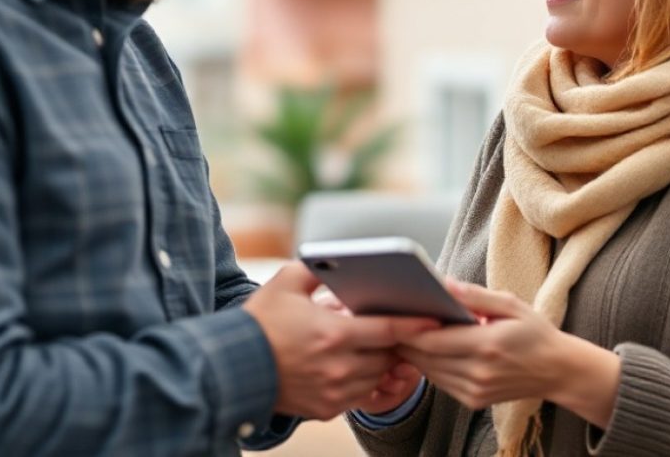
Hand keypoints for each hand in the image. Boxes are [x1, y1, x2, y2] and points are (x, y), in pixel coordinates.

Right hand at [243, 262, 438, 419]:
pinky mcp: (325, 409)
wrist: (233, 367)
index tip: (436, 318)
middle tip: (404, 328)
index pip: (388, 329)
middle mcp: (338, 367)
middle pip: (388, 355)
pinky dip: (365, 381)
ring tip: (382, 345)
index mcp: (333, 333)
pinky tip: (360, 365)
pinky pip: (360, 396)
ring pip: (377, 377)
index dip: (415, 324)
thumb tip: (344, 261)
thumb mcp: (287, 282)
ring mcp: (333, 392)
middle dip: (397, 342)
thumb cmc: (260, 321)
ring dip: (383, 362)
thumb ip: (320, 268)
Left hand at [399, 280, 619, 427]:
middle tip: (389, 318)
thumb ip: (474, 295)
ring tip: (401, 331)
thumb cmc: (534, 332)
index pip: (432, 340)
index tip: (394, 312)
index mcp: (486, 345)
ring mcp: (474, 391)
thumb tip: (443, 283)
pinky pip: (439, 382)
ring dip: (413, 353)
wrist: (557, 371)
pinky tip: (425, 348)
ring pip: (428, 372)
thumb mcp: (510, 304)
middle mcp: (478, 373)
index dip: (408, 328)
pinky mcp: (472, 401)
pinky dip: (428, 365)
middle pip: (424, 358)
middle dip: (404, 339)